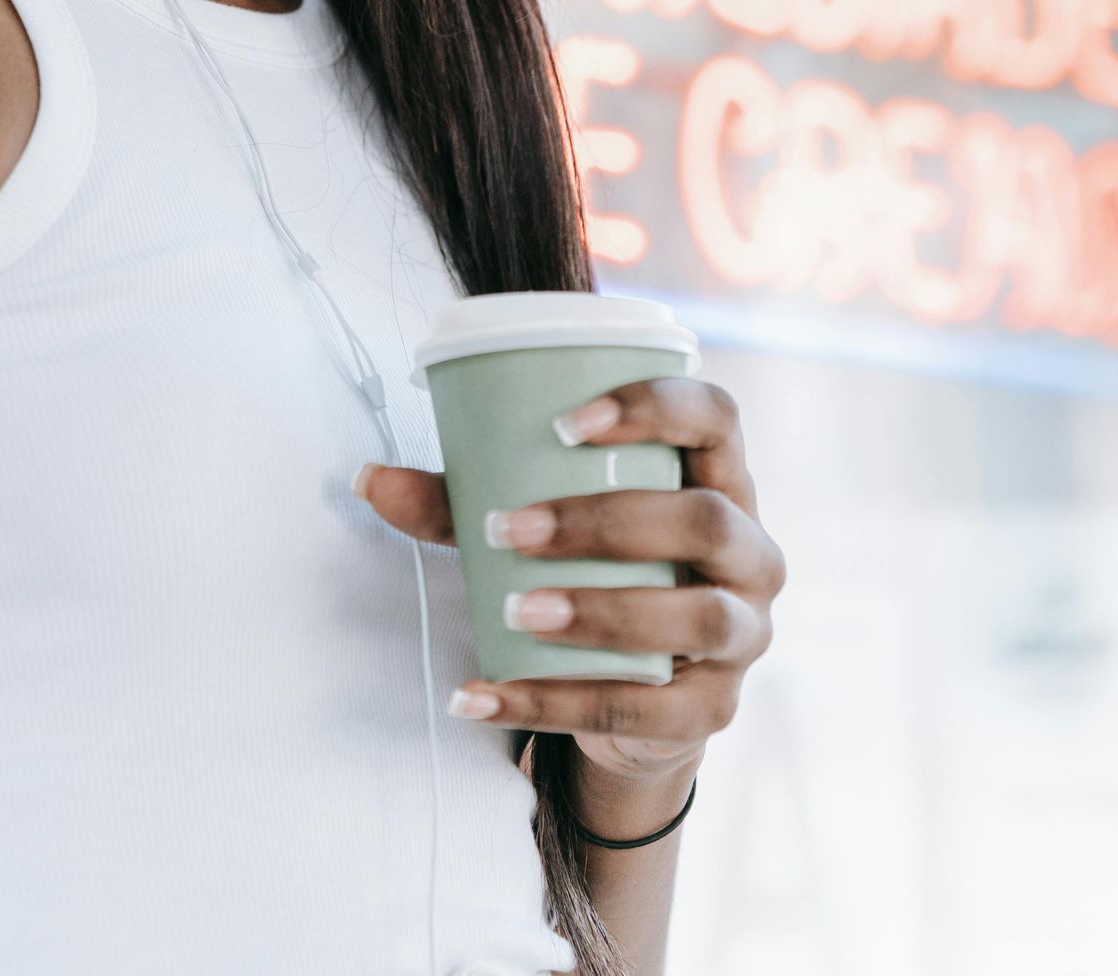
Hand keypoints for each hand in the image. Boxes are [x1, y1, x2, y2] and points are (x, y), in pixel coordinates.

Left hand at [357, 377, 783, 791]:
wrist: (633, 694)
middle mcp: (751, 549)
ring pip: (699, 616)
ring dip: (603, 611)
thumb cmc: (587, 569)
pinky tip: (488, 694)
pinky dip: (562, 702)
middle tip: (508, 529)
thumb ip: (458, 500)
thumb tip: (367, 478)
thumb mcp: (535, 520)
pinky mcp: (716, 709)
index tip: (565, 423)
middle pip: (703, 520)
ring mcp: (744, 633)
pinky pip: (652, 711)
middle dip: (604, 523)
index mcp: (718, 475)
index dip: (654, 407)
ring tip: (515, 610)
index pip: (715, 416)